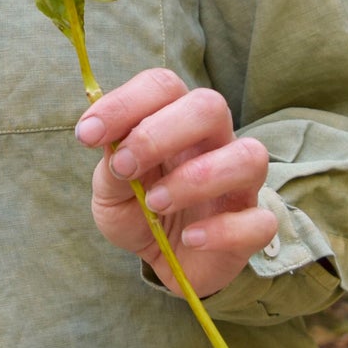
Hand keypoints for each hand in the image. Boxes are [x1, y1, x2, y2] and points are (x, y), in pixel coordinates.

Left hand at [76, 69, 277, 299]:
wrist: (169, 262)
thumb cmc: (142, 212)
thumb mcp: (111, 192)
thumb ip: (110, 165)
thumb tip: (105, 140)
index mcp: (177, 121)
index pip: (163, 85)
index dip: (124, 103)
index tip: (88, 135)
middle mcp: (215, 142)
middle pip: (209, 106)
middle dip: (159, 133)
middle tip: (125, 166)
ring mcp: (241, 183)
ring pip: (247, 157)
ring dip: (195, 179)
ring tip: (156, 203)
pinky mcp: (254, 225)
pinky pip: (259, 220)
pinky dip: (222, 230)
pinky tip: (190, 239)